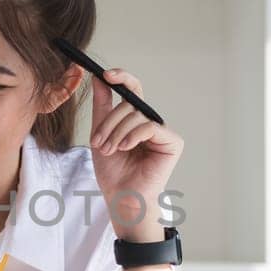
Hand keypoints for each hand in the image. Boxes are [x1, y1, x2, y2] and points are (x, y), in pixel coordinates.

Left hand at [85, 68, 182, 240]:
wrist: (121, 196)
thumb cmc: (113, 170)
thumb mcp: (100, 133)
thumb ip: (102, 106)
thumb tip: (98, 78)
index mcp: (135, 118)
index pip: (132, 88)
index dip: (121, 77)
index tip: (105, 74)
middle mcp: (150, 122)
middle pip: (129, 104)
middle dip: (109, 122)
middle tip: (99, 142)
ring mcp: (162, 131)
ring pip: (136, 115)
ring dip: (117, 133)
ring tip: (109, 150)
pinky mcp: (172, 142)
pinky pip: (149, 126)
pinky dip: (133, 136)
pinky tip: (125, 148)